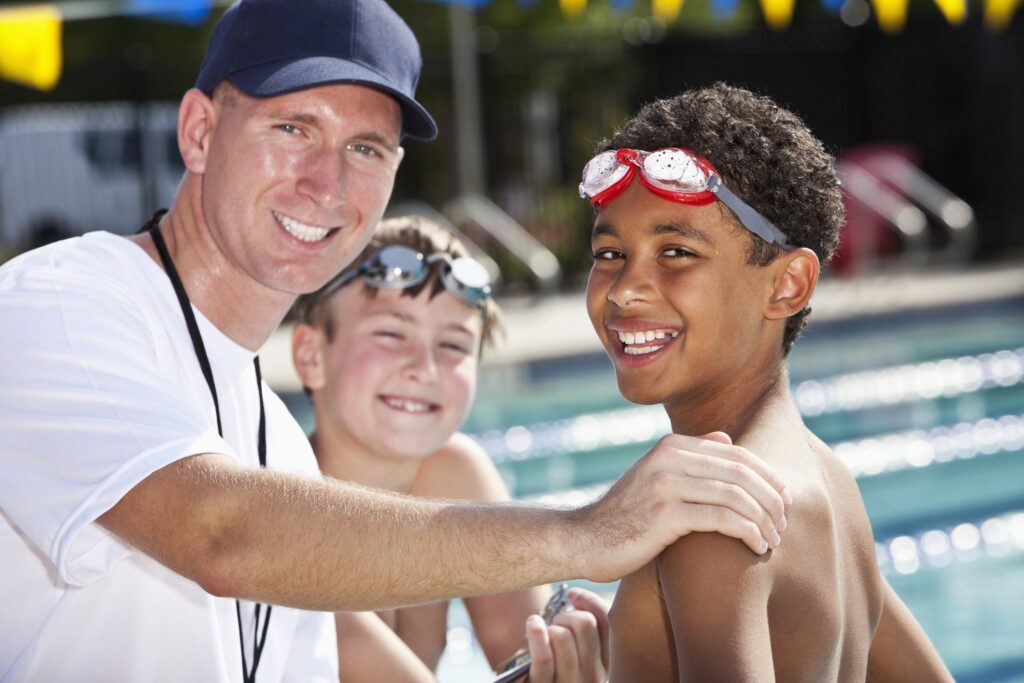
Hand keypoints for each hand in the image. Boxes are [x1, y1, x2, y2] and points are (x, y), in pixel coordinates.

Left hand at [525, 588, 608, 682]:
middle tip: (554, 623)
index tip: (572, 594)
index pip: (608, 623)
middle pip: (585, 624)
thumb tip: (575, 595)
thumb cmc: (551, 667)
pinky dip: (536, 634)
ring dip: (548, 627)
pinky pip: (544, 657)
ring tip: (541, 633)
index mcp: (606, 664)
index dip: (590, 601)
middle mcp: (594, 677)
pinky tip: (533, 624)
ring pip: (562, 636)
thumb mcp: (573, 649)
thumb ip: (582, 627)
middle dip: (565, 615)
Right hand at [572, 432, 790, 582]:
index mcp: (670, 447)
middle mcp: (669, 459)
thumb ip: (691, 457)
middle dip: (771, 499)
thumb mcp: (655, 476)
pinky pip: (721, 519)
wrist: (582, 539)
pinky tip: (756, 545)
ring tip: (774, 539)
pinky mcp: (664, 515)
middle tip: (785, 523)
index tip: (785, 499)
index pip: (736, 455)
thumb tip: (726, 439)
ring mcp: (665, 485)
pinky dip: (747, 532)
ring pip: (735, 496)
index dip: (768, 476)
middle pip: (740, 473)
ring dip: (764, 519)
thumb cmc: (624, 514)